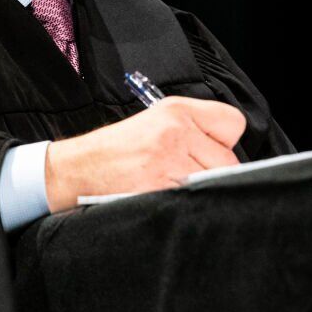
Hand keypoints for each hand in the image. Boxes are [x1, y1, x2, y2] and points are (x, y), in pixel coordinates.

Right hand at [43, 97, 246, 210]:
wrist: (78, 169)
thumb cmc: (119, 148)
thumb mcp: (156, 120)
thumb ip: (194, 128)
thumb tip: (228, 151)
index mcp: (177, 109)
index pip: (233, 123)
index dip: (225, 141)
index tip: (211, 149)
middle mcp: (175, 130)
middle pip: (228, 160)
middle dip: (214, 172)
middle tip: (187, 173)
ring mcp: (168, 160)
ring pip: (212, 182)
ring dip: (199, 189)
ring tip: (173, 183)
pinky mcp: (160, 187)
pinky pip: (192, 199)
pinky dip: (184, 202)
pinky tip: (164, 194)